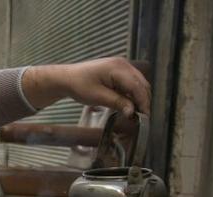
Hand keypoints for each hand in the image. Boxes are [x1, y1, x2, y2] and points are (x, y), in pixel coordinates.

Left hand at [23, 57, 150, 117]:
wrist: (67, 78)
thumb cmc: (79, 86)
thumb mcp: (98, 97)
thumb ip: (117, 103)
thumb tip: (132, 112)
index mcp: (118, 68)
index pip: (137, 86)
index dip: (143, 101)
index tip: (144, 116)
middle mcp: (123, 64)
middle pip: (141, 83)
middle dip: (143, 100)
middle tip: (141, 117)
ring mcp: (122, 66)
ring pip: (138, 83)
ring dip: (138, 97)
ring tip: (135, 112)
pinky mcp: (119, 71)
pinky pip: (131, 83)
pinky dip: (132, 93)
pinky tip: (128, 104)